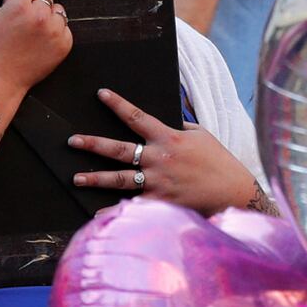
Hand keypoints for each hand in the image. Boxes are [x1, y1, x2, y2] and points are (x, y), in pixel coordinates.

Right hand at [0, 0, 71, 92]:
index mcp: (18, 6)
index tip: (9, 4)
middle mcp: (40, 17)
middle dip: (32, 1)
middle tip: (19, 19)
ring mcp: (55, 32)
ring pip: (57, 9)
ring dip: (46, 14)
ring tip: (30, 29)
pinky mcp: (64, 45)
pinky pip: (65, 27)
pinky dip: (55, 30)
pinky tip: (39, 40)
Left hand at [69, 88, 255, 215]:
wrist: (234, 192)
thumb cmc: (219, 161)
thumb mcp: (201, 135)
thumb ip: (180, 127)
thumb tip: (166, 121)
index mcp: (169, 137)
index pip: (137, 117)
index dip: (118, 104)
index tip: (101, 94)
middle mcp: (159, 159)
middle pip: (118, 149)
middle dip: (93, 144)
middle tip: (72, 140)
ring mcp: (158, 182)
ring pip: (119, 179)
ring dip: (95, 178)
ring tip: (76, 177)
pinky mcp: (161, 203)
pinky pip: (132, 206)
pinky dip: (115, 211)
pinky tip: (97, 212)